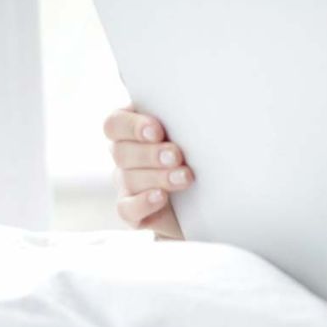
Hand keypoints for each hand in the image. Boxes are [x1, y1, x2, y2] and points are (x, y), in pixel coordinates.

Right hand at [103, 105, 190, 237]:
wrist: (210, 196)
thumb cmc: (199, 152)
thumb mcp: (191, 133)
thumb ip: (184, 121)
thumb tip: (201, 115)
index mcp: (132, 130)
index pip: (115, 123)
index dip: (132, 126)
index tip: (157, 132)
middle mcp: (124, 155)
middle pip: (121, 151)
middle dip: (151, 154)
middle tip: (176, 156)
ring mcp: (126, 184)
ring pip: (129, 178)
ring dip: (158, 177)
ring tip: (185, 177)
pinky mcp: (132, 211)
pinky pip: (127, 209)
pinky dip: (143, 202)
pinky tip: (161, 197)